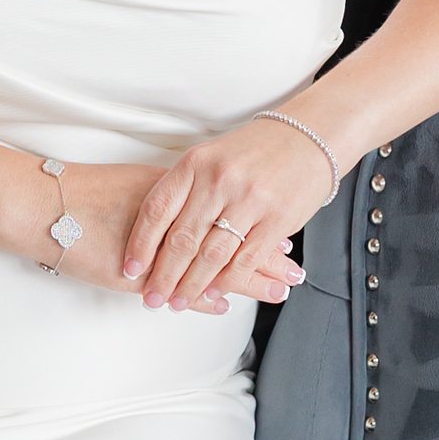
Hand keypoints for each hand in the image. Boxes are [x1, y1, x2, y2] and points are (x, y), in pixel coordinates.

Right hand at [36, 158, 302, 312]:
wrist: (40, 203)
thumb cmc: (83, 193)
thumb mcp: (137, 188)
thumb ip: (172, 203)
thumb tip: (198, 210)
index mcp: (176, 192)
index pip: (229, 212)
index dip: (258, 228)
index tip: (285, 238)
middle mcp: (172, 216)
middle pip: (230, 238)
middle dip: (266, 258)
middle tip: (296, 270)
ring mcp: (155, 245)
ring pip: (213, 262)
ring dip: (249, 279)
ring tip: (280, 289)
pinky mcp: (136, 268)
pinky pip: (178, 282)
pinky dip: (203, 294)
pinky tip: (225, 304)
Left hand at [120, 118, 334, 312]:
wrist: (308, 137)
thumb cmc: (255, 150)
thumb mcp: (211, 157)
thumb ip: (185, 189)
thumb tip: (154, 232)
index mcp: (196, 163)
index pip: (157, 209)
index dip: (140, 244)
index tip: (130, 269)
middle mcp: (220, 180)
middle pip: (182, 238)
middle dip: (163, 275)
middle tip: (151, 297)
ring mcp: (249, 200)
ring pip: (211, 255)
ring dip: (191, 286)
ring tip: (177, 303)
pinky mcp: (277, 219)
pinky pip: (244, 260)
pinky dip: (226, 283)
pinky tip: (213, 294)